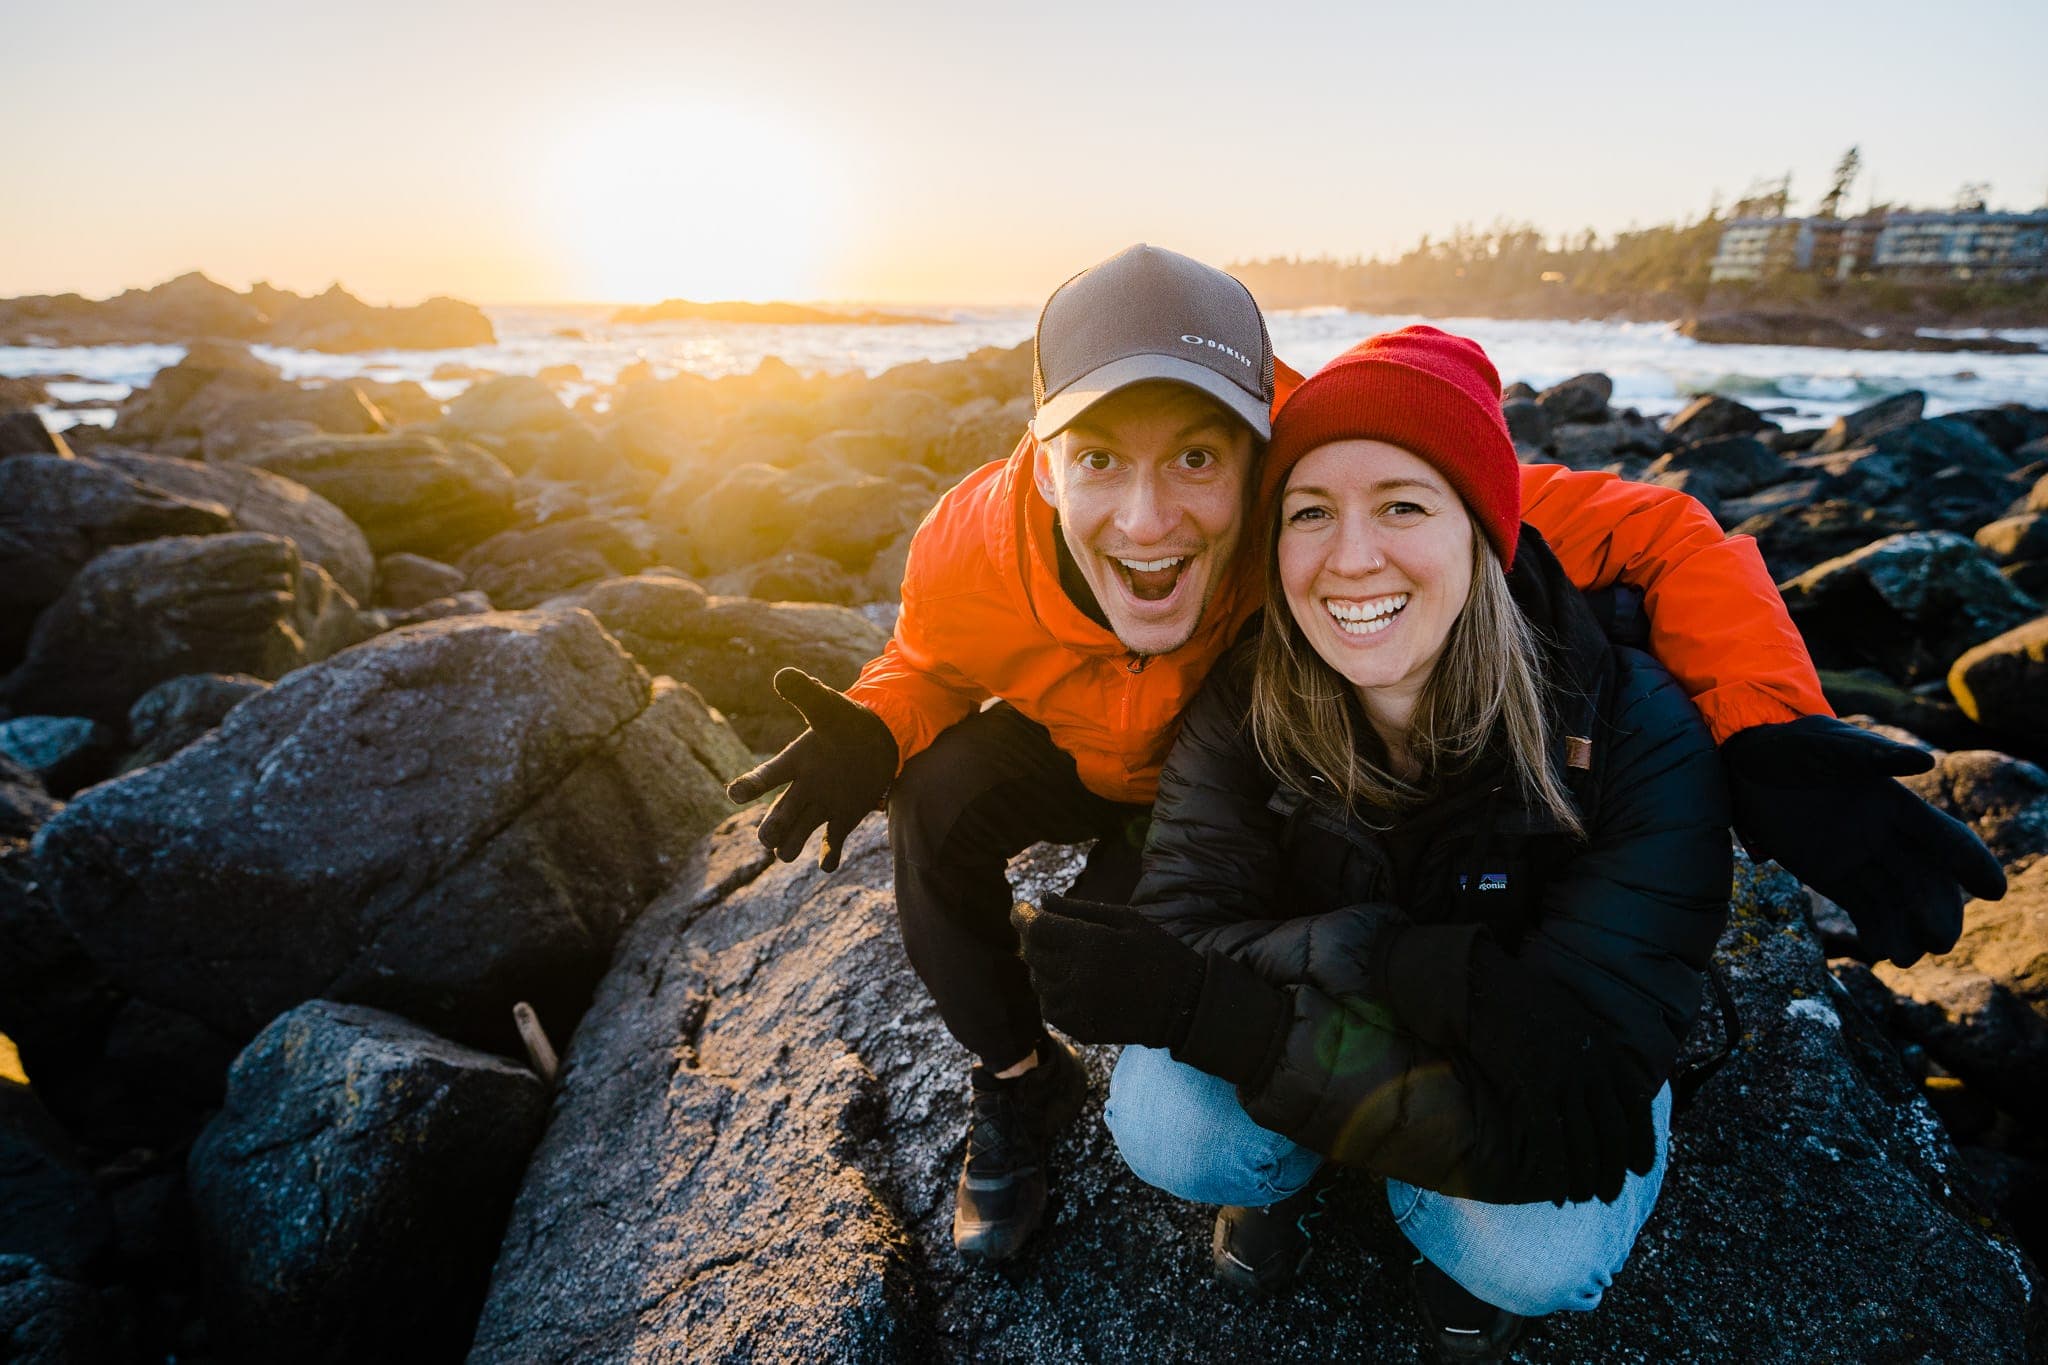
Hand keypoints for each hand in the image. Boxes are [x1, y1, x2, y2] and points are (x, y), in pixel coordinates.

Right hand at [726, 668, 896, 872]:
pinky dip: (830, 855)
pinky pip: (831, 841)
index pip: (767, 776)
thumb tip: (783, 675)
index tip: (734, 793)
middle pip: (779, 814)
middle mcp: (803, 787)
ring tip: (784, 852)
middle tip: (767, 839)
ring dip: (790, 844)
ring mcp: (822, 804)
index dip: (749, 785)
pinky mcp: (844, 817)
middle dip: (771, 828)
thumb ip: (806, 693)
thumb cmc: (848, 720)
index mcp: (795, 761)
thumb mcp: (828, 705)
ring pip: (797, 831)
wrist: (879, 736)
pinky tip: (828, 863)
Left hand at [1010, 895, 1204, 1048]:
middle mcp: (1077, 977)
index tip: (1021, 908)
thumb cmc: (1157, 952)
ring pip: (1037, 981)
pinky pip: (1049, 1006)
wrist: (1184, 1005)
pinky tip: (1069, 980)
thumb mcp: (1125, 919)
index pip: (1036, 928)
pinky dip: (1051, 991)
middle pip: (1032, 953)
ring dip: (1041, 964)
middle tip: (1042, 927)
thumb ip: (1079, 909)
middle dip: (1031, 936)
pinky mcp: (1080, 1027)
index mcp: (1091, 944)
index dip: (1022, 916)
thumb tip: (1043, 899)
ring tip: (1063, 954)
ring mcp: (1077, 1006)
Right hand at [1461, 939, 1656, 1205]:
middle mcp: (1591, 1065)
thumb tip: (1598, 1075)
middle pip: (1612, 1129)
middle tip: (1610, 1194)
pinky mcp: (1533, 1086)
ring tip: (1586, 1197)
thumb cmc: (1519, 999)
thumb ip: (1588, 1047)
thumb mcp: (1569, 1017)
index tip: (1642, 1167)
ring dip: (1588, 1176)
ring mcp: (1563, 1077)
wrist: (1484, 984)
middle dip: (1614, 1167)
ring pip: (1585, 1140)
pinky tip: (1556, 1189)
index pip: (1634, 1105)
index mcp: (1604, 1048)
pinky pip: (1551, 1138)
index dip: (1640, 1140)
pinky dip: (1556, 1169)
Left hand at [1721, 716, 2006, 966]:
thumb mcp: (1830, 748)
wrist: (1746, 762)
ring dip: (1910, 930)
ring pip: (1898, 901)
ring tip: (1907, 957)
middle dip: (1939, 910)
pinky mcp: (1833, 876)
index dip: (1972, 861)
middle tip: (1939, 941)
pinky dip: (1879, 931)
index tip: (1995, 890)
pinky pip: (1865, 909)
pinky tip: (1885, 952)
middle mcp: (1886, 836)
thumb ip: (1873, 757)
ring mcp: (1861, 858)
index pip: (1945, 837)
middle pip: (1926, 880)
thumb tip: (1926, 760)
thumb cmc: (1795, 745)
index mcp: (1897, 804)